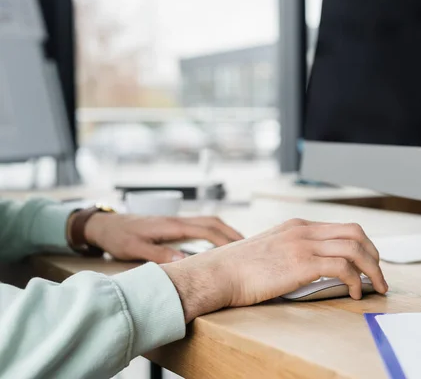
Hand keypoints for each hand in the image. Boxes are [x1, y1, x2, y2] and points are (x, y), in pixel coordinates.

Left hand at [80, 213, 243, 262]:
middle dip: (233, 233)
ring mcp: (177, 222)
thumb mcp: (136, 249)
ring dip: (226, 231)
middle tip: (251, 246)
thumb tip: (185, 263)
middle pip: (213, 222)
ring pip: (209, 222)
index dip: (225, 239)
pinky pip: (201, 226)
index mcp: (172, 226)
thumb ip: (160, 255)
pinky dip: (215, 232)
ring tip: (241, 245)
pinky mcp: (174, 226)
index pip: (207, 230)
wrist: (105, 225)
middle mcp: (178, 221)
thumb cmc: (119, 237)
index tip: (241, 250)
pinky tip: (219, 243)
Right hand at [161, 219, 387, 322]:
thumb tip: (310, 268)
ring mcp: (303, 244)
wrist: (218, 274)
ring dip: (372, 270)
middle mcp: (304, 230)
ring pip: (355, 249)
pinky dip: (355, 281)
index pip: (343, 228)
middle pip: (356, 233)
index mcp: (298, 226)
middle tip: (378, 276)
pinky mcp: (302, 263)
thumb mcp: (269, 250)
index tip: (368, 264)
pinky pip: (343, 268)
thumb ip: (290, 252)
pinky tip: (353, 294)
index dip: (363, 246)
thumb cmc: (238, 269)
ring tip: (375, 287)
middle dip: (374, 255)